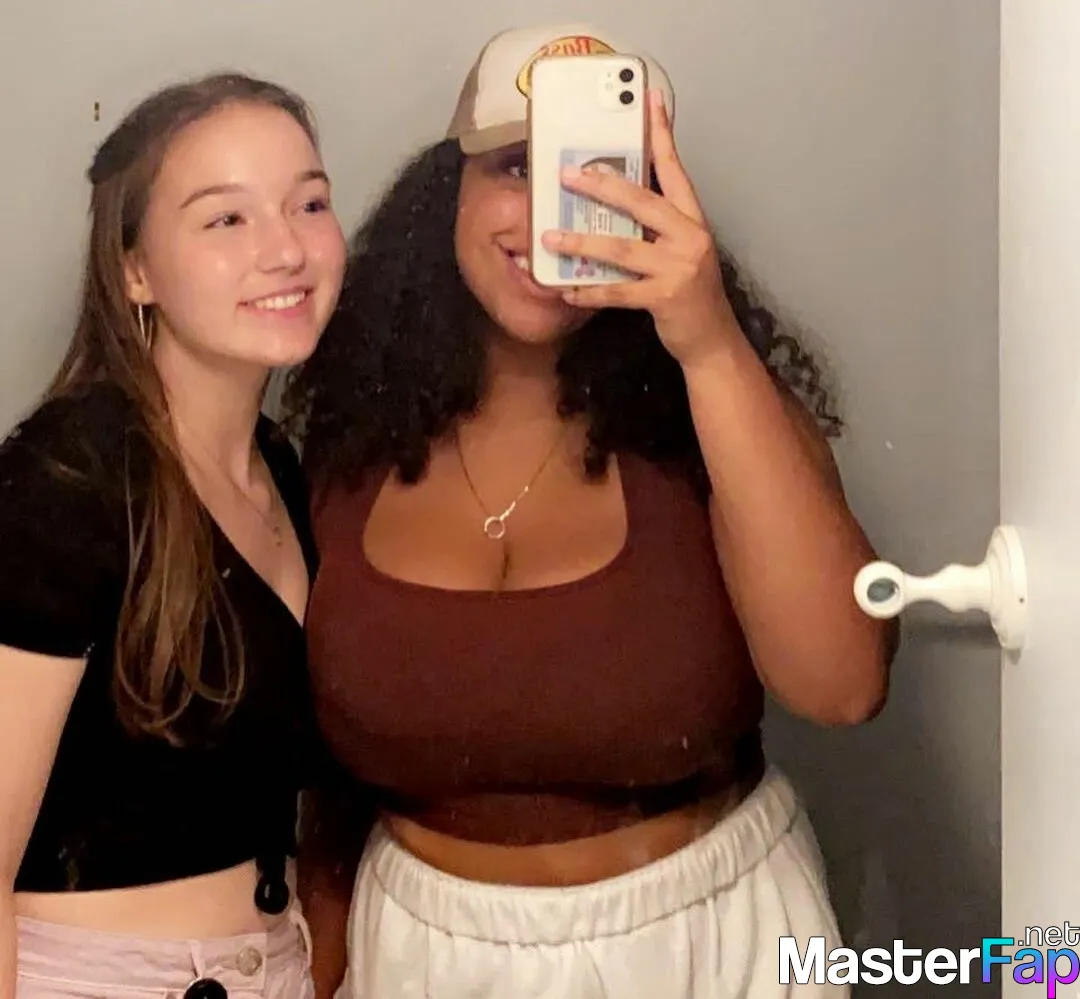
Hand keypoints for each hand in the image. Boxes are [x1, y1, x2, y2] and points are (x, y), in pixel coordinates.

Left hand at [540, 90, 739, 368]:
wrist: (712, 340)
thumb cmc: (690, 294)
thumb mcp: (680, 252)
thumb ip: (656, 229)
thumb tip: (612, 208)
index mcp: (692, 219)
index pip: (675, 169)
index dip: (662, 135)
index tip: (649, 100)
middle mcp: (690, 236)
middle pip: (641, 201)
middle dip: (602, 185)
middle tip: (568, 174)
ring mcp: (678, 267)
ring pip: (622, 248)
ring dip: (582, 242)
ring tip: (550, 237)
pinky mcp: (665, 297)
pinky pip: (618, 291)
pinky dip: (589, 291)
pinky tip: (566, 290)